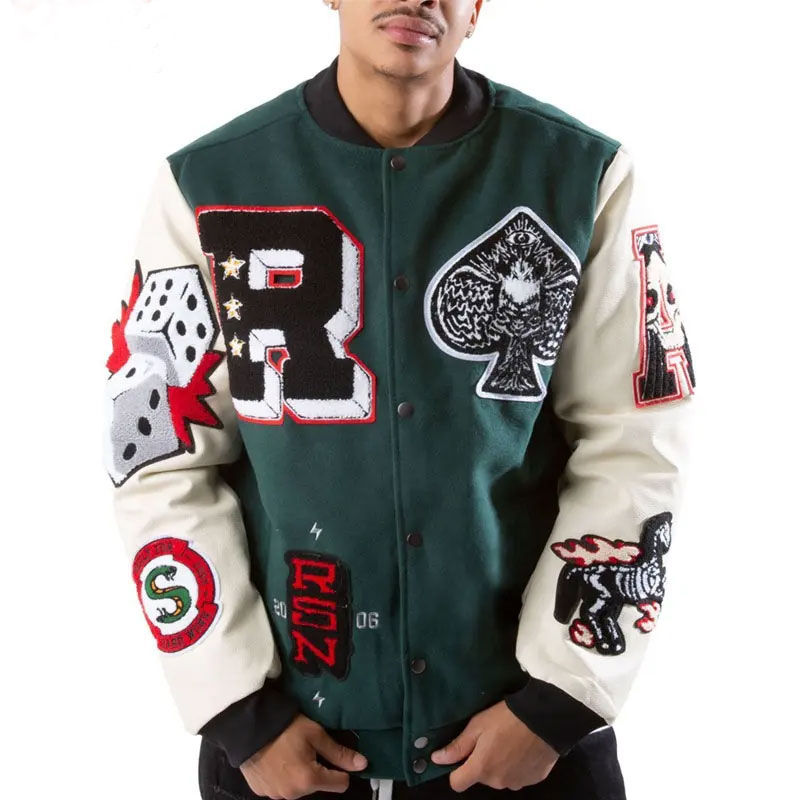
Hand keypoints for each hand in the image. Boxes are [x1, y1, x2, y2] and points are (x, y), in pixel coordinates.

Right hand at [239, 713, 367, 798]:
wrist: (247, 726)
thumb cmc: (285, 727)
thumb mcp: (316, 734)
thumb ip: (339, 753)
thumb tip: (363, 765)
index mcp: (309, 780)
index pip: (340, 784)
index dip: (341, 769)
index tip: (333, 755)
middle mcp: (293, 794)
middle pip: (317, 785)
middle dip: (317, 770)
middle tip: (306, 748)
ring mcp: (275, 795)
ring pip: (299, 787)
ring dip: (299, 774)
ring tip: (289, 752)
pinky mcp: (261, 792)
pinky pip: (280, 788)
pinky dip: (282, 777)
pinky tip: (276, 759)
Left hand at [430, 700, 558, 791]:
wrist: (545, 719)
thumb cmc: (507, 718)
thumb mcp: (478, 725)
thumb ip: (457, 746)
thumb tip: (437, 759)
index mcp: (481, 768)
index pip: (457, 783)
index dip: (456, 770)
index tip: (463, 755)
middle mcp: (498, 782)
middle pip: (481, 777)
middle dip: (482, 762)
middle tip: (490, 739)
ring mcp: (517, 783)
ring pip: (500, 777)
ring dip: (500, 764)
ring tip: (508, 741)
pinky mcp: (533, 780)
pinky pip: (517, 776)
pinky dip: (516, 765)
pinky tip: (522, 748)